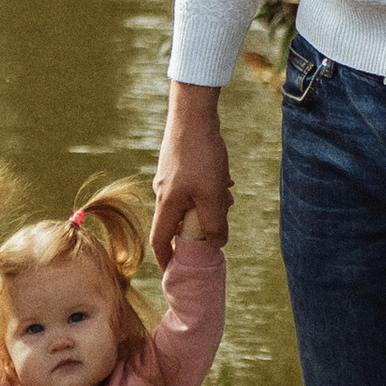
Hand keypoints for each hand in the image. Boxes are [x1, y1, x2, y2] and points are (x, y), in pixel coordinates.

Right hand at [153, 79, 231, 266]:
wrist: (193, 114)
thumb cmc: (201, 156)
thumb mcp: (213, 196)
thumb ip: (214, 225)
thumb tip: (216, 245)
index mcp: (166, 204)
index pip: (159, 240)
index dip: (166, 258)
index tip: (175, 271)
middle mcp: (163, 193)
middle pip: (176, 222)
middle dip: (197, 229)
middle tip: (217, 228)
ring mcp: (169, 178)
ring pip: (188, 203)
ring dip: (207, 206)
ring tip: (226, 196)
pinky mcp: (177, 165)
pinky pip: (193, 187)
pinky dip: (207, 190)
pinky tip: (224, 180)